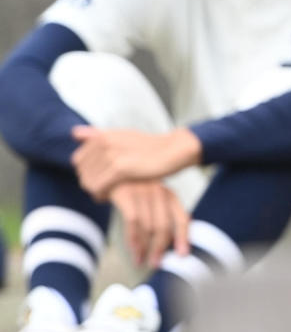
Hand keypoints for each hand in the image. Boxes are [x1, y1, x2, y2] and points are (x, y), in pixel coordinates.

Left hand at [71, 126, 201, 198]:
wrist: (174, 150)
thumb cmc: (150, 146)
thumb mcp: (122, 136)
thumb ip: (98, 135)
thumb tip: (74, 133)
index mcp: (102, 135)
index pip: (78, 160)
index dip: (87, 173)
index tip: (99, 181)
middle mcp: (103, 142)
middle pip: (82, 172)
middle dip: (90, 183)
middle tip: (103, 191)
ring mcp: (111, 154)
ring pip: (88, 181)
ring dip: (95, 191)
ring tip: (106, 195)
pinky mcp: (121, 168)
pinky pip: (98, 187)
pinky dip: (100, 195)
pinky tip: (108, 198)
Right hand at [108, 180, 190, 267]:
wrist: (108, 166)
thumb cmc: (131, 185)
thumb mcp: (150, 194)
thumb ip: (161, 212)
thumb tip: (173, 237)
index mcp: (169, 195)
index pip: (181, 218)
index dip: (183, 238)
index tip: (183, 254)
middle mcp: (159, 192)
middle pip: (164, 226)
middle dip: (160, 248)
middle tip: (156, 264)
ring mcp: (142, 192)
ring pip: (148, 226)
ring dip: (145, 248)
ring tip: (142, 261)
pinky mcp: (125, 193)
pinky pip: (132, 221)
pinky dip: (133, 238)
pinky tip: (133, 250)